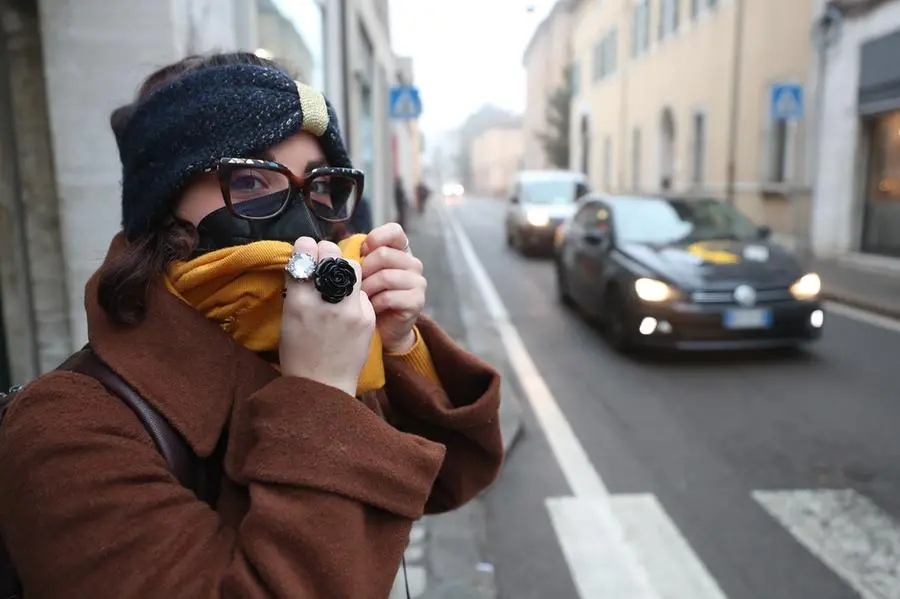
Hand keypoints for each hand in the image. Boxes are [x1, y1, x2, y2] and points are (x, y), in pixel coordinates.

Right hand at [280, 237, 375, 395]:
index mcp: (298, 302)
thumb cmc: (298, 354)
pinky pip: (363, 293)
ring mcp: (350, 310)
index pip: (305, 255)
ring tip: (339, 278)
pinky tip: (349, 307)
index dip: (306, 246)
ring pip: (353, 268)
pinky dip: (355, 295)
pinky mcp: (367, 318)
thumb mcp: (288, 319)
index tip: (306, 247)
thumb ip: (299, 290)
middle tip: (325, 258)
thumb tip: (309, 263)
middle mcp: (325, 302)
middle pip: (332, 255)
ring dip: (345, 268)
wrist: (322, 387)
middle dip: (328, 251)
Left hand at [360, 223, 425, 353]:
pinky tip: (372, 308)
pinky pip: (389, 297)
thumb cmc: (369, 295)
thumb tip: (347, 249)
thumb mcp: (362, 272)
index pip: (394, 231)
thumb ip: (358, 256)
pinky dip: (375, 304)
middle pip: (384, 255)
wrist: (382, 327)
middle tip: (357, 283)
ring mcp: (418, 282)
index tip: (362, 253)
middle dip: (364, 270)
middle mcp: (413, 263)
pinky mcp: (417, 301)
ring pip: (386, 276)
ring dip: (368, 289)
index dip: (375, 239)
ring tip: (362, 297)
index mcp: (400, 251)